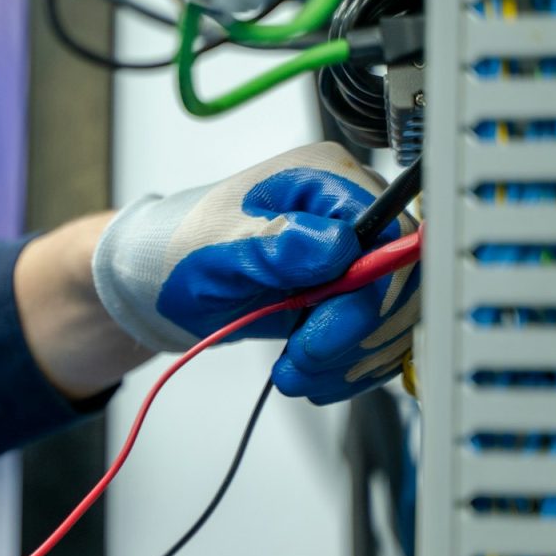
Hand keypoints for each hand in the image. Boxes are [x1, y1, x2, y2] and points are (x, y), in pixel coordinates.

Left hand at [90, 142, 417, 401]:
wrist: (154, 283)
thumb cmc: (176, 250)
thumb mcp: (215, 246)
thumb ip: (275, 243)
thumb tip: (337, 245)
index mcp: (324, 180)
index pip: (390, 235)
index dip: (368, 292)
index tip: (320, 330)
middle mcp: (350, 215)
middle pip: (401, 282)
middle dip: (355, 335)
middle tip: (302, 360)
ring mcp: (352, 258)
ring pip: (394, 318)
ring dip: (349, 360)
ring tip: (294, 372)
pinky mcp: (347, 297)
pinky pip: (376, 340)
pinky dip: (347, 368)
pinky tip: (309, 374)